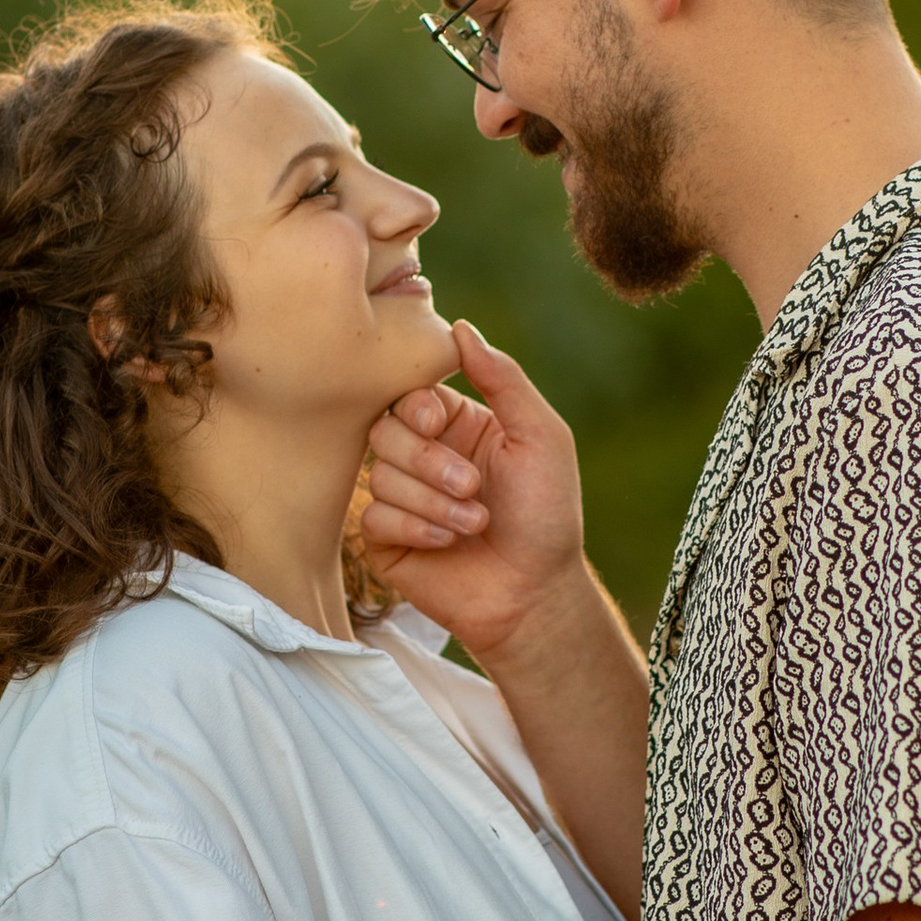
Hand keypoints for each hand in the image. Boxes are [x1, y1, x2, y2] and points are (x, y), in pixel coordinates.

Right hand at [361, 322, 584, 664]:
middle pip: (385, 429)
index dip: (416, 405)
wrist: (536, 593)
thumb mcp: (541, 436)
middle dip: (428, 459)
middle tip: (472, 486)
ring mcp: (402, 498)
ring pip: (379, 474)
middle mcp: (424, 456)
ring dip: (432, 500)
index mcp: (456, 424)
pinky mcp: (387, 540)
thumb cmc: (547, 514)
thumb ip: (504, 379)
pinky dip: (414, 526)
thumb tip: (460, 328)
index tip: (438, 421)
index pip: (410, 392)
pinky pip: (374, 516)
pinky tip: (446, 543)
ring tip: (474, 523)